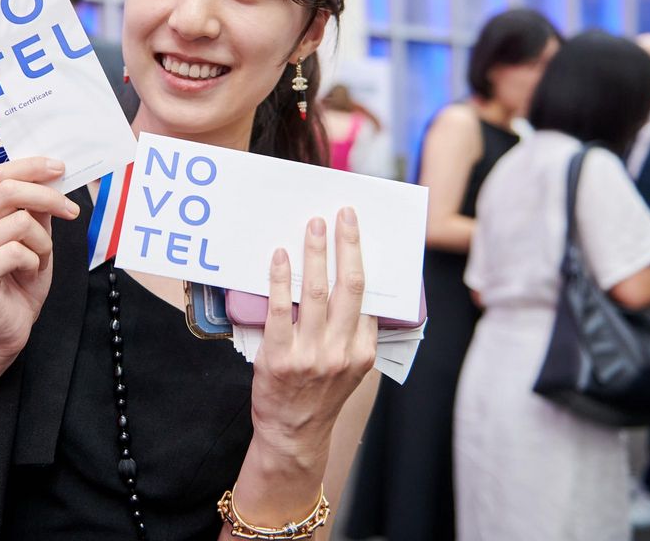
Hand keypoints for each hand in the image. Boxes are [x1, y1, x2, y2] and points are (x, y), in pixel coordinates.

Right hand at [0, 157, 79, 359]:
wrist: (7, 328)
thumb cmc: (20, 281)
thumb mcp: (36, 238)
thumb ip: (37, 209)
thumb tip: (52, 177)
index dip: (31, 166)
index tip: (60, 169)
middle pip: (8, 190)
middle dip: (48, 197)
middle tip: (72, 211)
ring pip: (20, 223)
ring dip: (43, 242)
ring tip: (39, 260)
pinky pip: (17, 253)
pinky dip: (34, 263)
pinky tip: (28, 275)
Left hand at [250, 207, 376, 463]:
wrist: (292, 435)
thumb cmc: (320, 397)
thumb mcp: (352, 370)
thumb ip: (356, 334)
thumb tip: (354, 287)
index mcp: (364, 351)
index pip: (370, 296)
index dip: (364, 258)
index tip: (358, 231)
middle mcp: (341, 351)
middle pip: (350, 286)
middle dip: (347, 245)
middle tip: (344, 215)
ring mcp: (311, 354)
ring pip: (316, 292)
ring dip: (315, 253)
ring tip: (314, 226)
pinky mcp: (279, 357)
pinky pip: (281, 310)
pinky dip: (281, 279)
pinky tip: (280, 256)